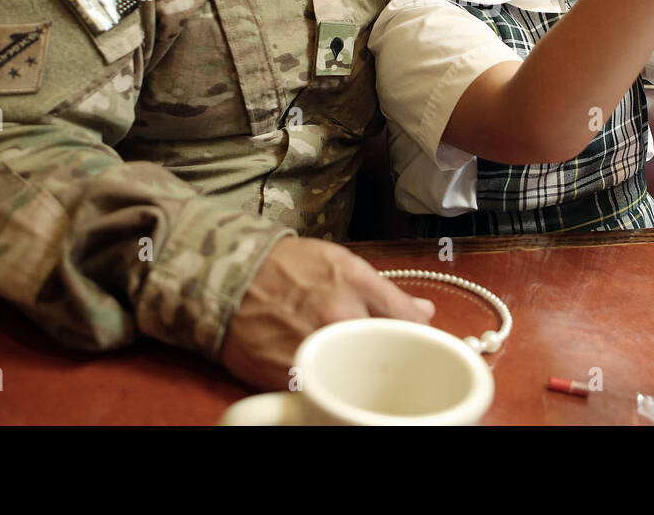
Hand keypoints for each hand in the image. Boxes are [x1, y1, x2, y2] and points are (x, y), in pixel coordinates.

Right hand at [220, 236, 434, 389]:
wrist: (228, 277)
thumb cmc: (286, 268)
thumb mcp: (342, 263)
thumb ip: (387, 292)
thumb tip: (424, 313)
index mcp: (355, 284)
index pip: (411, 322)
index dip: (421, 336)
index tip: (421, 343)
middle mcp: (337, 317)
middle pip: (389, 352)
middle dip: (394, 357)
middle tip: (389, 356)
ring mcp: (314, 350)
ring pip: (359, 378)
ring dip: (363, 377)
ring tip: (356, 366)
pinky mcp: (290, 378)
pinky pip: (324, 390)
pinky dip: (332, 387)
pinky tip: (330, 376)